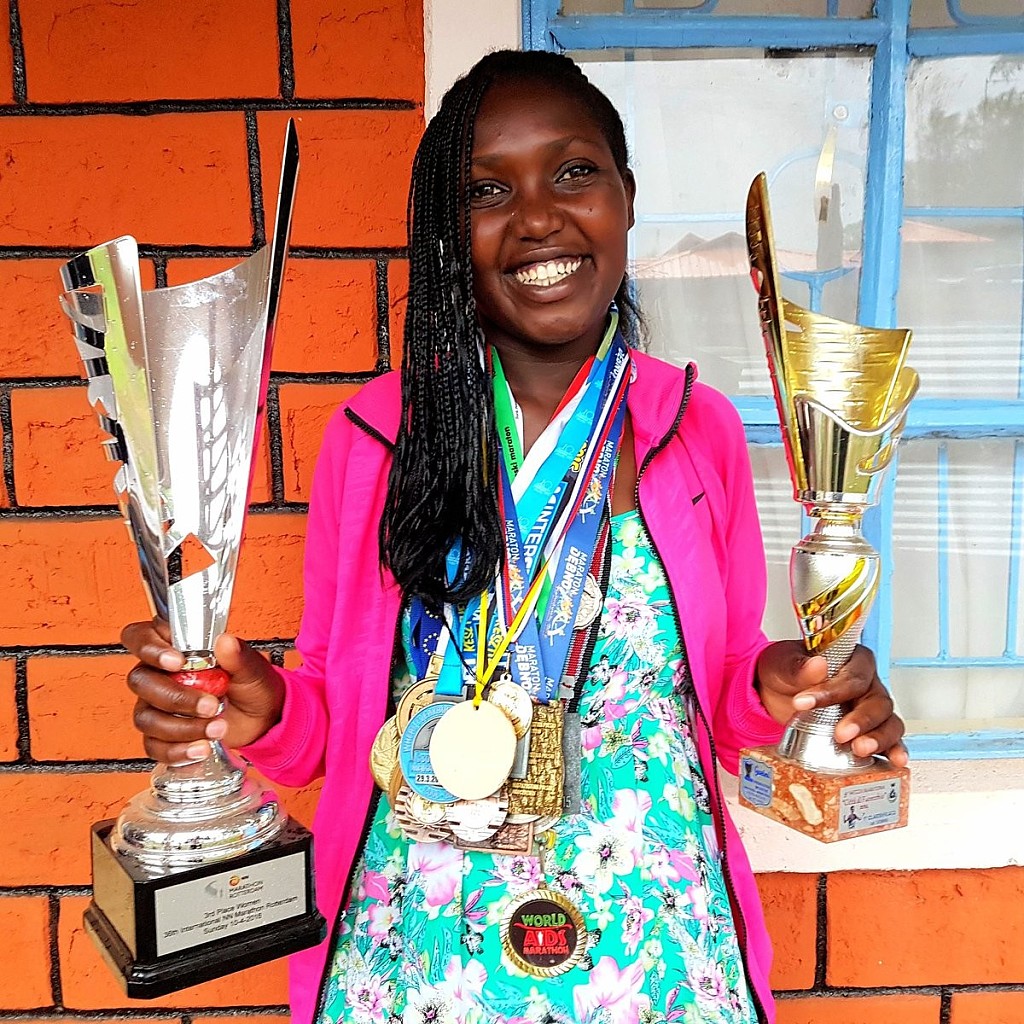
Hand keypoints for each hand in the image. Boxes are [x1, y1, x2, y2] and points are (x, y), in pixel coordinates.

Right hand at [122, 617, 285, 763]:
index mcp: (175, 647)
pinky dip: (178, 751)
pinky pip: (154, 746)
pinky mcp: (162, 735)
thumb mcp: (252, 669)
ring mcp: (156, 706)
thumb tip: (226, 642)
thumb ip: (238, 656)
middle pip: (141, 682)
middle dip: (176, 697)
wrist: (262, 720)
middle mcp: (159, 675)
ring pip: (146, 718)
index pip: (140, 637)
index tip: (177, 662)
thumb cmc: (252, 685)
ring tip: (218, 728)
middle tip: (211, 705)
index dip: (149, 648)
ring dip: (182, 727)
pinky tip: (202, 749)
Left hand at [755, 640, 907, 767]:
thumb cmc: (784, 672)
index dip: (835, 690)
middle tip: (841, 734)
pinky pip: (889, 740)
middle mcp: (867, 684)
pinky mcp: (867, 731)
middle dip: (861, 720)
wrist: (774, 694)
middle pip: (877, 701)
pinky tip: (893, 760)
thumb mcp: (781, 664)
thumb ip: (798, 667)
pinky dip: (893, 750)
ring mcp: (870, 708)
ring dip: (878, 738)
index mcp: (851, 660)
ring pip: (888, 722)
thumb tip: (818, 665)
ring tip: (860, 750)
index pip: (854, 675)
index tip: (805, 703)